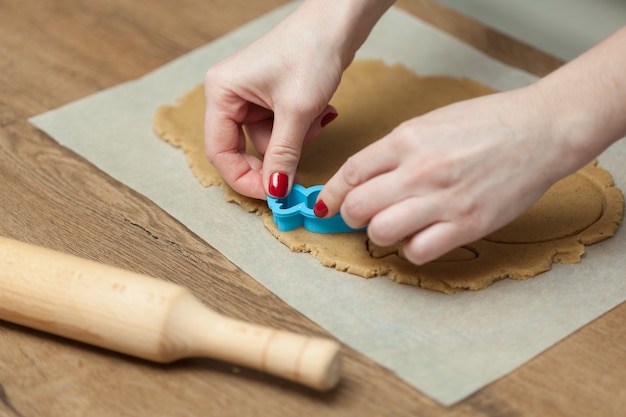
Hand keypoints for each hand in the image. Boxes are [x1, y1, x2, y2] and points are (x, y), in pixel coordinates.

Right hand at [203, 7, 344, 198]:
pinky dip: (301, 129)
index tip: (270, 196)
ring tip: (316, 118)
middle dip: (274, 159)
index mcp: (221, 92)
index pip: (220, 151)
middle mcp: (229, 94)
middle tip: (295, 177)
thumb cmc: (311, 51)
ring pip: (268, 141)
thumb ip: (283, 155)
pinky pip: (281, 128)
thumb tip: (275, 192)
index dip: (243, 178)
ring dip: (295, 141)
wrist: (339, 22)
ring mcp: (250, 96)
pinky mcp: (271, 97)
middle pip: (242, 148)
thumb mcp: (297, 111)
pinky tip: (318, 111)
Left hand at [316, 87, 563, 264]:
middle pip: (358, 207)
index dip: (332, 193)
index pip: (351, 172)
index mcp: (407, 139)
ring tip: (392, 226)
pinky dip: (412, 249)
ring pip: (381, 233)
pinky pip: (418, 251)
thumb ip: (393, 150)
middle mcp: (420, 170)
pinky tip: (421, 237)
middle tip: (361, 215)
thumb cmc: (485, 123)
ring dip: (379, 234)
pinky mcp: (468, 225)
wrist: (540, 131)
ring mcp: (444, 200)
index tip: (327, 204)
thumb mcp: (429, 123)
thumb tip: (361, 177)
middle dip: (351, 215)